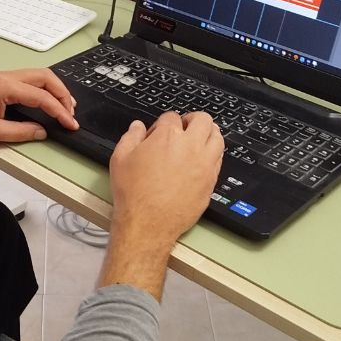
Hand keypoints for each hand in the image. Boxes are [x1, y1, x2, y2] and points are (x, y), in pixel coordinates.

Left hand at [0, 69, 78, 144]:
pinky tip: (46, 100)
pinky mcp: (0, 81)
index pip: (42, 97)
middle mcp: (7, 77)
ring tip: (64, 107)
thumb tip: (41, 132)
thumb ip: (20, 132)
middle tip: (71, 113)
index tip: (70, 123)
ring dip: (54, 89)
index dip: (60, 111)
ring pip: (39, 76)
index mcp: (6, 86)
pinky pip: (29, 79)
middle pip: (46, 78)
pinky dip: (43, 88)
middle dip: (63, 94)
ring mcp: (3, 76)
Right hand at [109, 111, 224, 255]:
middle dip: (193, 119)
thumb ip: (130, 137)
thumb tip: (137, 127)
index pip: (172, 117)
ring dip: (208, 133)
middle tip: (184, 127)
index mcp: (167, 137)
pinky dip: (212, 153)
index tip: (159, 132)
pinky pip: (219, 158)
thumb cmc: (134, 194)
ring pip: (217, 137)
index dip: (163, 123)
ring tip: (198, 139)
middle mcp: (190, 147)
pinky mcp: (211, 180)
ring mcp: (204, 163)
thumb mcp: (120, 159)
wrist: (148, 223)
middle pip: (203, 120)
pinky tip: (202, 158)